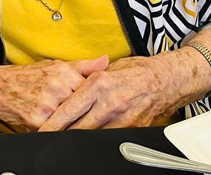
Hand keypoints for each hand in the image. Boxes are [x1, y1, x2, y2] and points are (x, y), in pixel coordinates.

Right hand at [0, 55, 108, 130]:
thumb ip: (82, 66)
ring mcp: (47, 104)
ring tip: (63, 118)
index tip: (92, 102)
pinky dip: (56, 128)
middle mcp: (57, 87)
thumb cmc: (26, 76)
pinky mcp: (38, 120)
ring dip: (70, 123)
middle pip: (83, 107)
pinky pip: (56, 130)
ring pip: (71, 120)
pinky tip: (51, 123)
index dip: (91, 99)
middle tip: (80, 114)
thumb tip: (105, 61)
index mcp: (63, 72)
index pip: (91, 90)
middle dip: (82, 113)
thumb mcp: (54, 66)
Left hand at [38, 54, 188, 130]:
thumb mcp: (108, 69)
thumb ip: (87, 79)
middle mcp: (110, 102)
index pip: (70, 108)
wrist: (167, 79)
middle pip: (79, 126)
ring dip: (79, 138)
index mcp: (100, 84)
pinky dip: (97, 139)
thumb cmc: (137, 71)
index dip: (54, 122)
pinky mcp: (133, 128)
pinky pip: (110, 138)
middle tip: (49, 137)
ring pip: (93, 135)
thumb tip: (68, 89)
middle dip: (62, 134)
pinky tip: (90, 139)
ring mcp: (123, 118)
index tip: (43, 129)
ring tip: (66, 140)